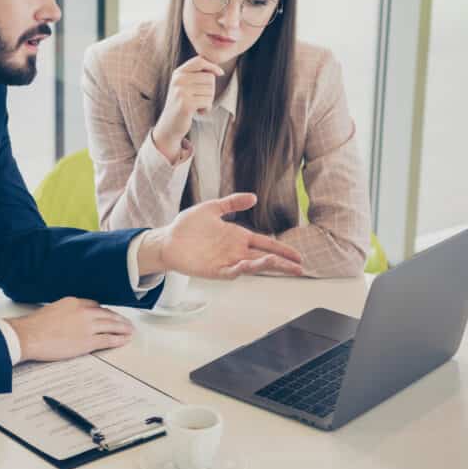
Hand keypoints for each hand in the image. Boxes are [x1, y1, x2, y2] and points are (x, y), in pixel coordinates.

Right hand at [6, 297, 133, 362]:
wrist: (29, 335)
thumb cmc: (35, 325)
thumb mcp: (53, 309)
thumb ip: (65, 311)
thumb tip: (68, 317)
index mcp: (74, 302)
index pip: (95, 305)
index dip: (104, 312)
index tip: (108, 315)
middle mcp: (84, 312)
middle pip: (107, 314)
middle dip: (118, 318)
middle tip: (125, 322)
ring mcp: (87, 326)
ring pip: (111, 325)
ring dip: (123, 328)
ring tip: (129, 331)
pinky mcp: (88, 341)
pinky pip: (108, 339)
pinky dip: (118, 339)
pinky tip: (123, 340)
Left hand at [138, 193, 303, 278]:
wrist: (167, 238)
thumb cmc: (188, 225)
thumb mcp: (213, 208)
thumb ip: (232, 203)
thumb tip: (253, 197)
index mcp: (238, 236)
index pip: (266, 243)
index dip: (282, 249)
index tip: (298, 255)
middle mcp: (236, 250)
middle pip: (264, 258)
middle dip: (282, 263)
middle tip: (300, 267)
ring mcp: (226, 261)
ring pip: (251, 265)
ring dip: (265, 265)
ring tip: (278, 263)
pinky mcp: (214, 270)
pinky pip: (231, 271)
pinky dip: (240, 270)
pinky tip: (248, 265)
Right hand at [152, 56, 223, 161]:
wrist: (169, 125)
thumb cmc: (182, 104)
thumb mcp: (185, 86)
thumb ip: (196, 75)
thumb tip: (218, 70)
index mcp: (178, 73)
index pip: (199, 61)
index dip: (212, 66)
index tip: (220, 73)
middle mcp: (178, 80)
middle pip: (209, 77)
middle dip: (210, 89)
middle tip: (200, 98)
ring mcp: (181, 91)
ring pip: (210, 91)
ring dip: (208, 101)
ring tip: (197, 106)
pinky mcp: (186, 104)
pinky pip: (208, 102)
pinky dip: (206, 109)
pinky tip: (198, 112)